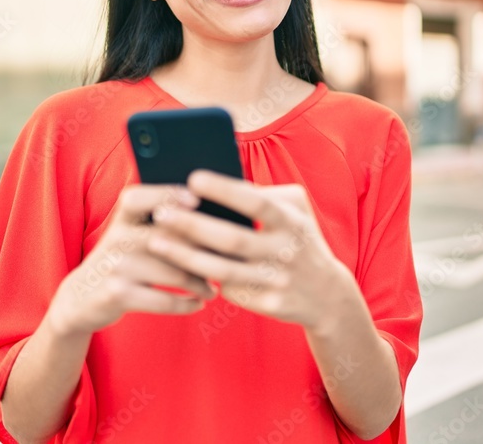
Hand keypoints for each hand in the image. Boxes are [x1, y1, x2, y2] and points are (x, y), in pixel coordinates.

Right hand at [48, 184, 217, 335]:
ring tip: (213, 288)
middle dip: (203, 249)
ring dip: (201, 283)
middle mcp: (116, 239)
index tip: (196, 200)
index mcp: (120, 219)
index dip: (167, 194)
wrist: (80, 299)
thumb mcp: (125, 237)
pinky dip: (186, 304)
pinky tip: (198, 303)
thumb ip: (156, 225)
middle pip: (169, 238)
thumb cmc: (119, 263)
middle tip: (227, 259)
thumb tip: (210, 220)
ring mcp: (116, 267)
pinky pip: (164, 300)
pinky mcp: (118, 295)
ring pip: (173, 272)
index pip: (140, 198)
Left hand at [144, 170, 349, 330]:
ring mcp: (277, 281)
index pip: (256, 202)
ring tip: (155, 240)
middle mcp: (287, 252)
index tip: (192, 178)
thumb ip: (263, 195)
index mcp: (292, 221)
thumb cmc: (299, 237)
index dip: (225, 190)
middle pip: (233, 239)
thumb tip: (217, 184)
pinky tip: (172, 266)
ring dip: (185, 256)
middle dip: (193, 225)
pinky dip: (200, 277)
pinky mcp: (267, 305)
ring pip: (223, 270)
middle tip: (160, 212)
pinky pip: (228, 290)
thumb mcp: (296, 210)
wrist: (326, 295)